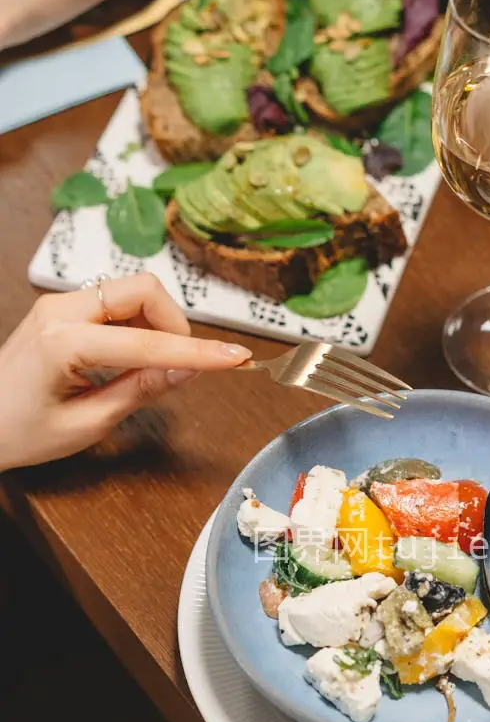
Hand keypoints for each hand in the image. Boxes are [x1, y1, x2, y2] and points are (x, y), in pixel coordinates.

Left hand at [0, 275, 250, 470]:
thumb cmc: (20, 432)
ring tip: (152, 367)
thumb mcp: (88, 423)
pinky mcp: (61, 308)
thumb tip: (188, 369)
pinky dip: (138, 324)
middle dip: (175, 324)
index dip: (198, 353)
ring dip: (157, 324)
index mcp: (63, 342)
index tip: (236, 358)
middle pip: (143, 289)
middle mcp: (60, 310)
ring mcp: (59, 304)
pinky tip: (133, 358)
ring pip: (132, 291)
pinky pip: (115, 302)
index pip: (148, 342)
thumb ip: (140, 389)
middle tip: (181, 365)